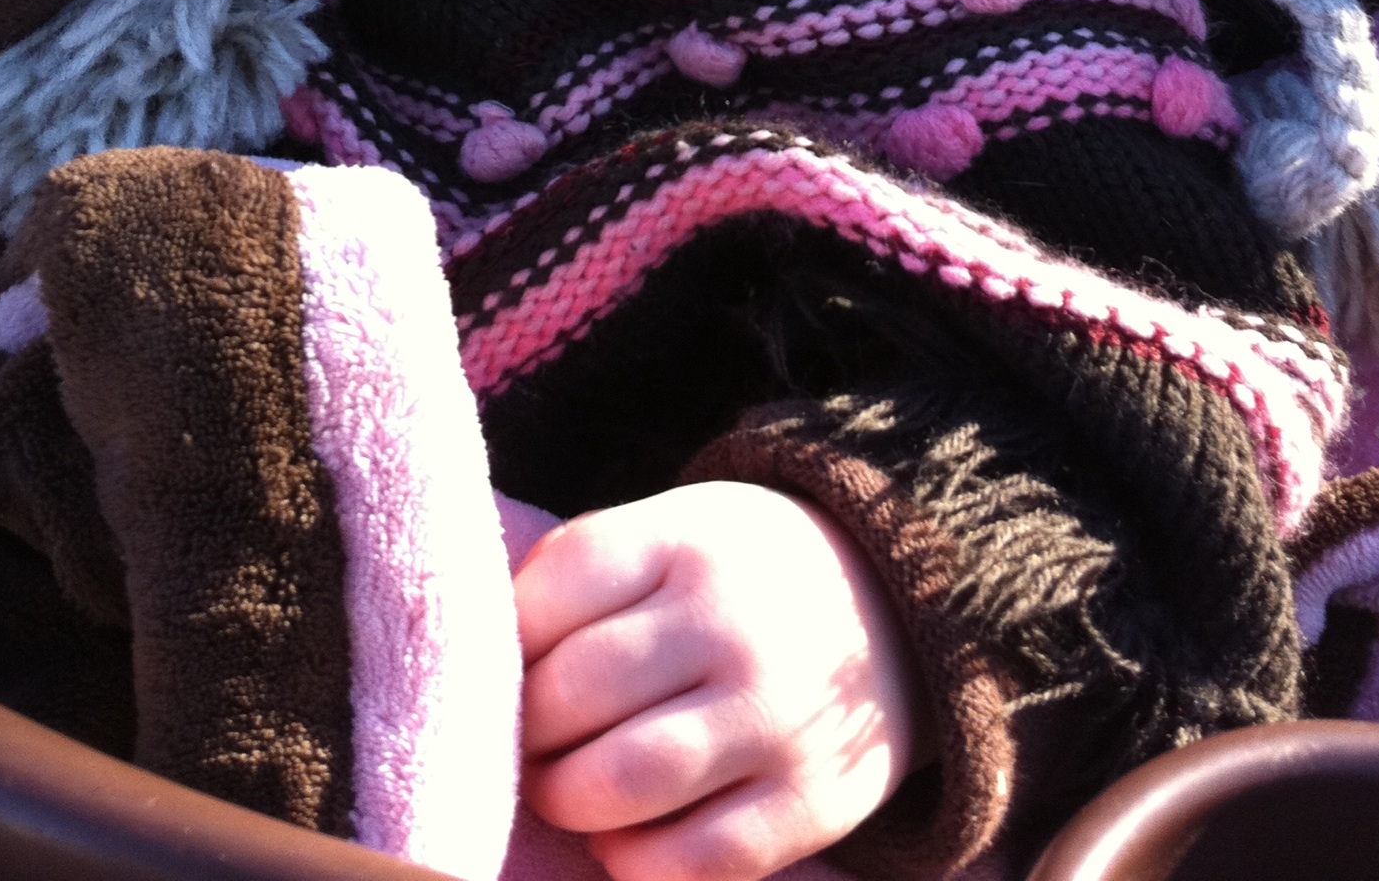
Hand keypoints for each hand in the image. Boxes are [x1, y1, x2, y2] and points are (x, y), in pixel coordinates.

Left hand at [515, 480, 930, 880]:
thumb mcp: (672, 529)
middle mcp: (731, 621)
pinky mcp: (810, 800)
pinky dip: (634, 860)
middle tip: (531, 740)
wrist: (895, 604)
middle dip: (527, 734)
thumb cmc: (738, 572)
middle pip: (571, 696)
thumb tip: (483, 653)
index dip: (506, 641)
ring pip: (621, 784)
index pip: (550, 595)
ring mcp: (774, 715)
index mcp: (684, 538)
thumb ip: (583, 575)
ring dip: (567, 800)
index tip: (512, 662)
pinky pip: (693, 861)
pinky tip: (623, 836)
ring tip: (566, 789)